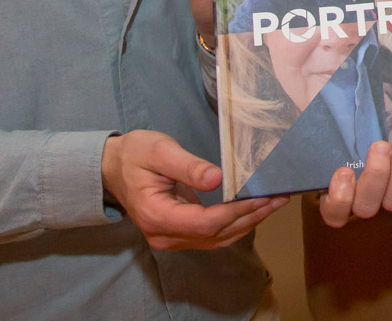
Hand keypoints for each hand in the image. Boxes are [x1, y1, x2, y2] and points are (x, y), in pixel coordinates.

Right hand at [100, 130, 286, 250]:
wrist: (112, 167)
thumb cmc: (134, 154)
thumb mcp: (159, 151)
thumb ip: (188, 167)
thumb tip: (217, 179)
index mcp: (157, 215)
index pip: (204, 223)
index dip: (235, 212)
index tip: (261, 197)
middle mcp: (165, 235)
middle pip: (215, 235)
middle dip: (250, 217)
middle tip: (279, 198)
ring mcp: (171, 238)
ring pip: (217, 239)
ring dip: (247, 223)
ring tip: (274, 203)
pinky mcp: (179, 233)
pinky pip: (211, 236)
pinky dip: (235, 224)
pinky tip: (253, 210)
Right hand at [317, 127, 391, 227]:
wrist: (391, 140)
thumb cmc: (355, 138)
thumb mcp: (340, 134)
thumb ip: (330, 129)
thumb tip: (311, 100)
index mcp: (339, 196)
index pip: (334, 213)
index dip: (339, 198)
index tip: (343, 171)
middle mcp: (365, 204)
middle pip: (368, 206)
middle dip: (376, 174)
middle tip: (380, 146)